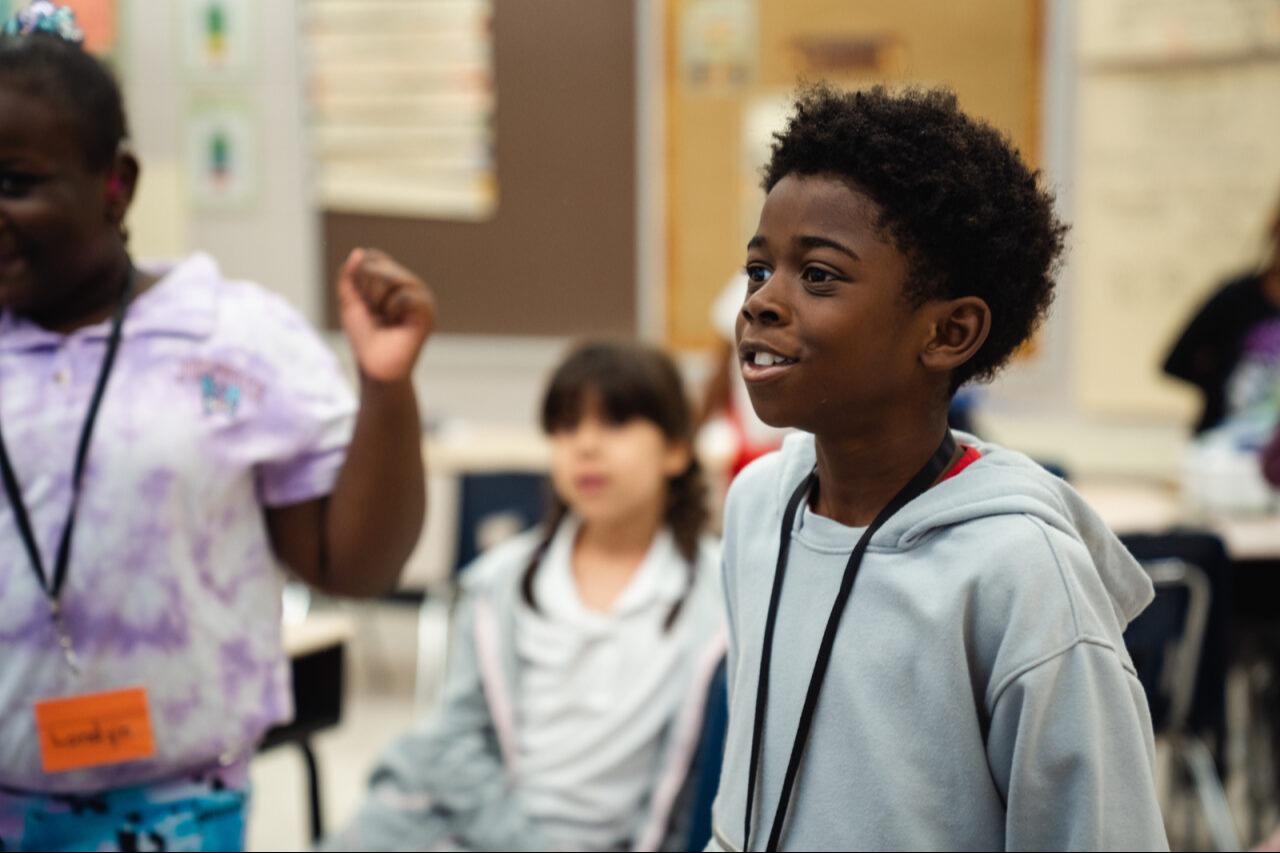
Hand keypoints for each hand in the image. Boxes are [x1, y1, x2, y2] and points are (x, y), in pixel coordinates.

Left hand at [337, 247, 436, 382]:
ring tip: (386, 319)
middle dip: (367, 292)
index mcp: (396, 280)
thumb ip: (349, 277)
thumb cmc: (365, 337)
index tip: (365, 303)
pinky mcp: (428, 311)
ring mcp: (422, 296)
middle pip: (379, 267)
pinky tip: (398, 324)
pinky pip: (404, 296)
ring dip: (378, 302)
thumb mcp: (350, 302)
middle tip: (376, 314)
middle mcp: (411, 284)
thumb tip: (359, 252)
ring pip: (390, 278)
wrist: (375, 365)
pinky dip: (392, 311)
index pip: (374, 257)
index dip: (361, 279)